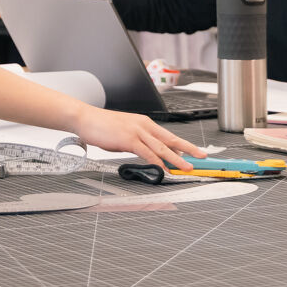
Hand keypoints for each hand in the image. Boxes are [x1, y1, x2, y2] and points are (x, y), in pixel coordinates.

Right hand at [72, 105, 207, 166]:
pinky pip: (147, 153)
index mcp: (144, 122)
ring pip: (162, 147)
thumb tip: (150, 154)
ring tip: (188, 167)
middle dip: (188, 149)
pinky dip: (158, 162)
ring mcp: (137, 131)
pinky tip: (164, 168)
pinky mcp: (128, 139)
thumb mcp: (125, 132)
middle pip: (171, 139)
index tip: (193, 153)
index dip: (183, 145)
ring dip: (177, 159)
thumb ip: (139, 142)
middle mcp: (143, 125)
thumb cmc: (102, 126)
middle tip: (202, 157)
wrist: (85, 118)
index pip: (168, 135)